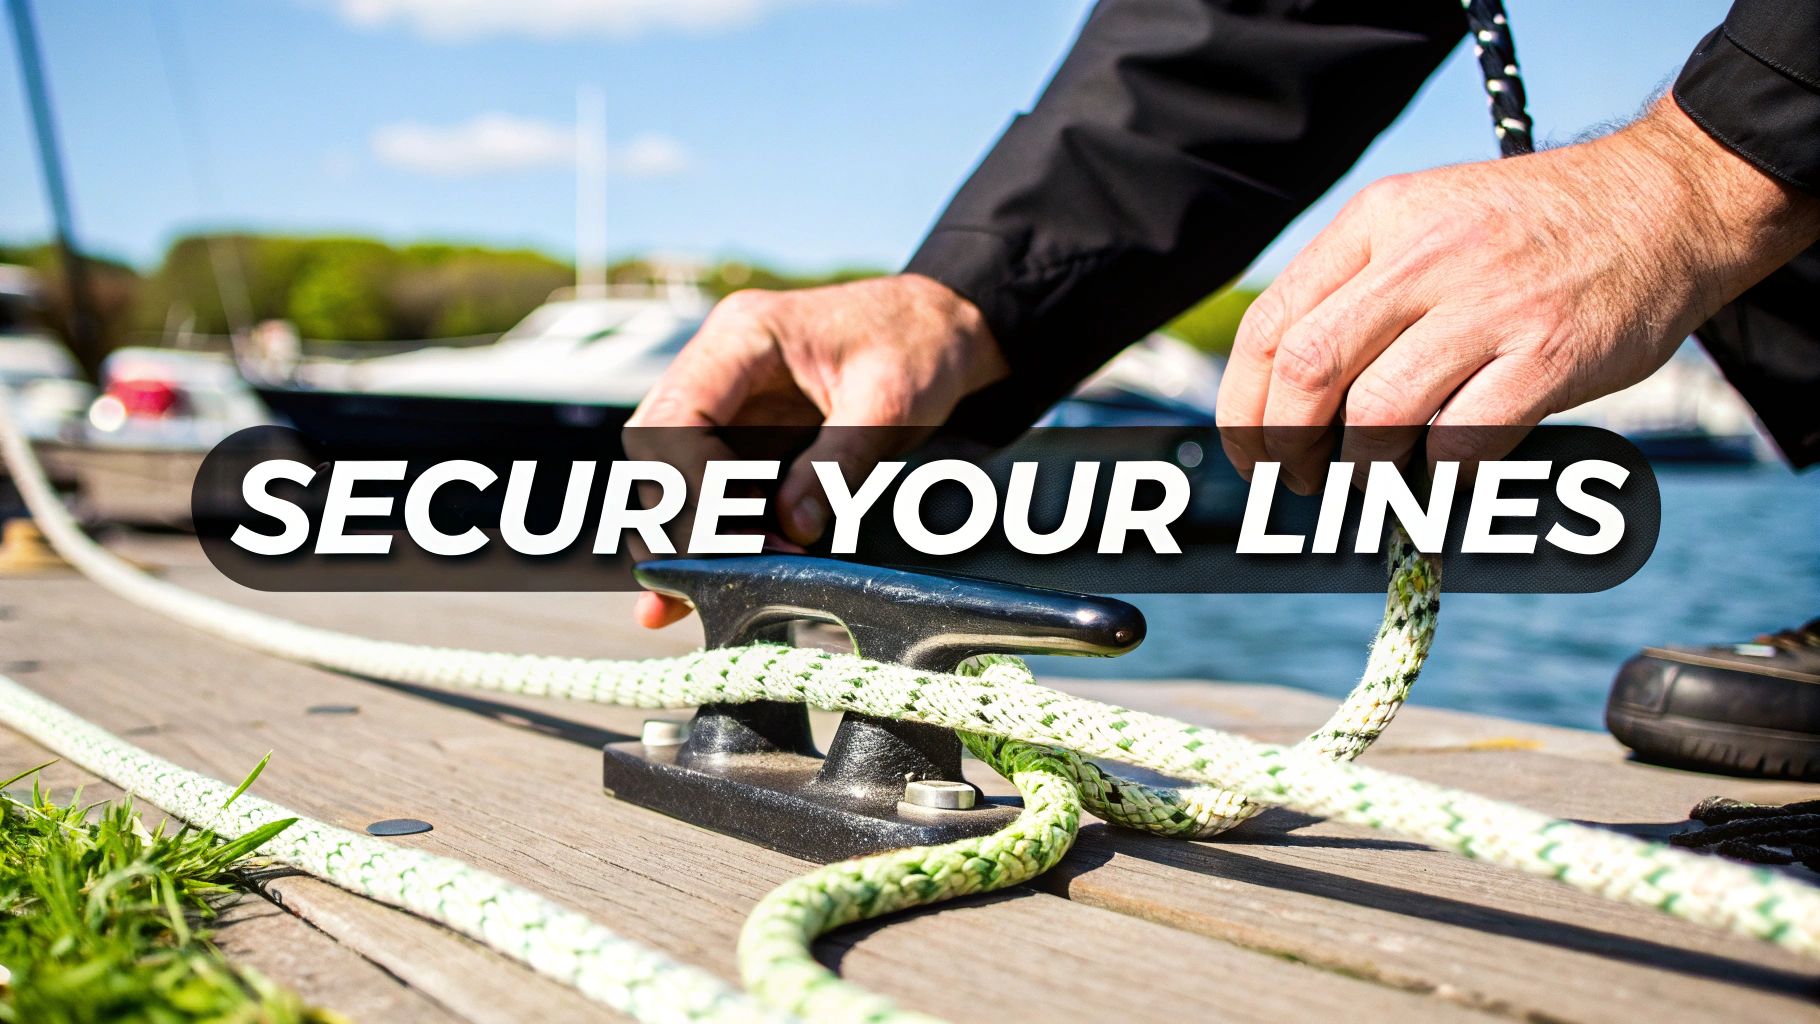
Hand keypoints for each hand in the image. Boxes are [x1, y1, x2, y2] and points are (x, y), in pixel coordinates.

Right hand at [625, 273, 1006, 626]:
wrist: (941, 327)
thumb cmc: (918, 346)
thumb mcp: (890, 403)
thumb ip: (837, 465)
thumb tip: (792, 531)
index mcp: (742, 336)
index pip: (676, 417)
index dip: (691, 484)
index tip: (735, 538)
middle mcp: (718, 364)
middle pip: (655, 449)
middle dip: (678, 518)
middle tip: (712, 577)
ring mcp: (725, 399)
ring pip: (672, 473)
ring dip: (689, 534)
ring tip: (707, 591)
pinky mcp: (742, 433)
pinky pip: (709, 486)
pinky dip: (714, 531)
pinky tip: (718, 578)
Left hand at [1217, 97, 1819, 491]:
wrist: (1665, 201)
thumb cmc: (1527, 232)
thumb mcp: (1425, 220)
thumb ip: (1356, 288)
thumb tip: (1282, 396)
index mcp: (1378, 219)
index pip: (1270, 323)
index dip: (1244, 405)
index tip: (1249, 452)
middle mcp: (1426, 254)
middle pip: (1309, 371)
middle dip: (1287, 446)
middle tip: (1301, 481)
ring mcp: (1490, 303)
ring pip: (1379, 415)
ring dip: (1363, 471)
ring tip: (1374, 483)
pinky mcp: (1550, 354)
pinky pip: (1464, 442)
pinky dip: (1443, 478)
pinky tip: (1448, 478)